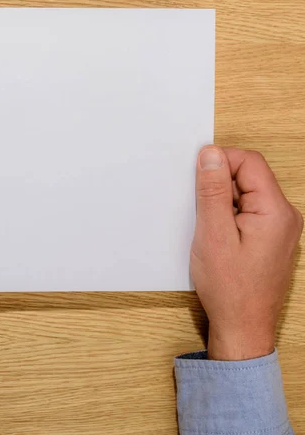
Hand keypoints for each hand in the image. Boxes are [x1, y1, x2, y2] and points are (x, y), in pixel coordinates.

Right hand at [191, 146, 302, 360]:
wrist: (242, 327)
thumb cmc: (230, 288)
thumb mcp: (213, 234)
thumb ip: (212, 191)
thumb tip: (210, 154)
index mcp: (275, 211)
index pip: (249, 162)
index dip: (220, 161)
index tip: (197, 175)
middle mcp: (284, 216)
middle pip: (248, 176)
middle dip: (219, 184)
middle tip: (200, 208)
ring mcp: (278, 227)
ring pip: (245, 193)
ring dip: (221, 201)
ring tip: (209, 227)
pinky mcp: (269, 237)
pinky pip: (246, 210)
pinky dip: (227, 214)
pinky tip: (216, 234)